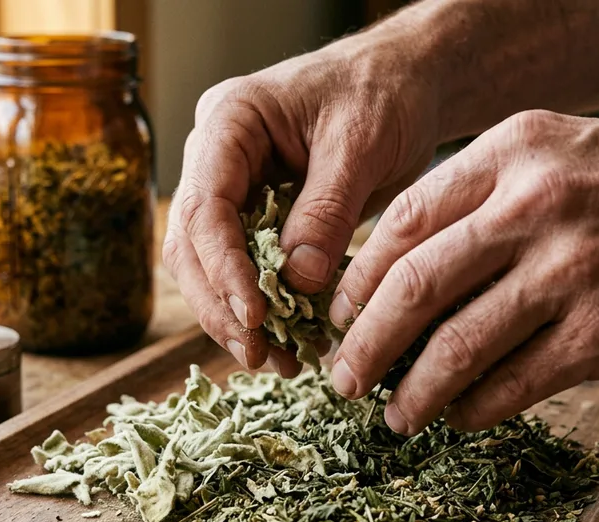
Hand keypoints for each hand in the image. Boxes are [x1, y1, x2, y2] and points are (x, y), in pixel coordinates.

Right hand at [162, 22, 443, 375]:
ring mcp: (232, 189)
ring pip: (207, 267)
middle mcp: (216, 158)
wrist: (407, 82)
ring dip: (235, 319)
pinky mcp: (256, 218)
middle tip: (258, 354)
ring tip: (277, 363)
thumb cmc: (384, 92)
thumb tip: (296, 282)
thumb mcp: (361, 144)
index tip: (254, 316)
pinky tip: (288, 345)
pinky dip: (263, 310)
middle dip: (220, 306)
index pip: (205, 206)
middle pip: (191, 246)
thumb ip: (326, 210)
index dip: (222, 268)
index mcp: (228, 122)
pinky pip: (244, 271)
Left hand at [329, 109, 598, 433]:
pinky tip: (460, 417)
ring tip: (392, 415)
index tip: (338, 314)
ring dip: (410, 391)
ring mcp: (570, 271)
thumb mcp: (566, 152)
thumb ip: (487, 196)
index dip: (357, 280)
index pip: (401, 220)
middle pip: (410, 284)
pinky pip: (511, 384)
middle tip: (342, 377)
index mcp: (514, 151)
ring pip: (453, 346)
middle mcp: (534, 204)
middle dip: (362, 343)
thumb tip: (403, 266)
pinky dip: (473, 408)